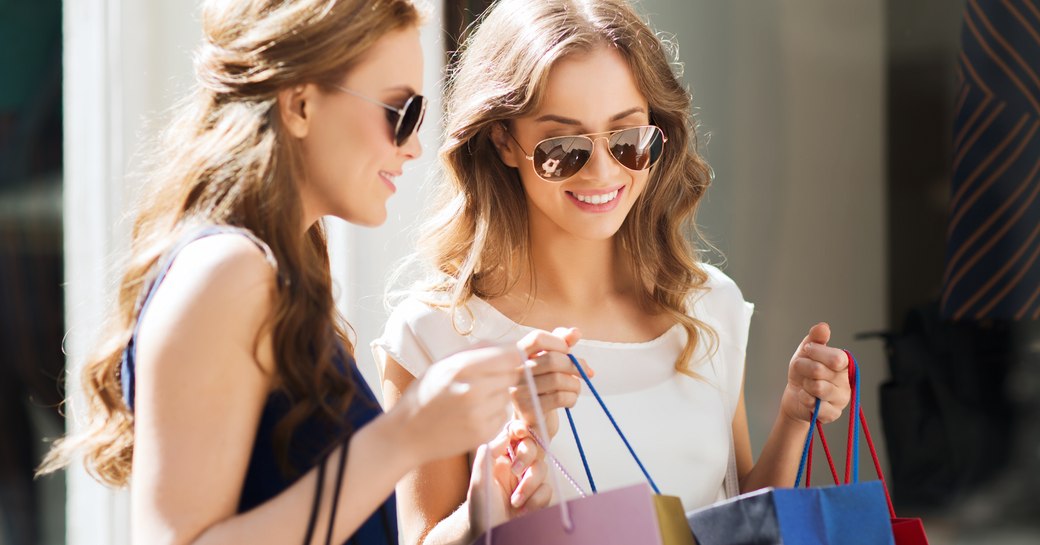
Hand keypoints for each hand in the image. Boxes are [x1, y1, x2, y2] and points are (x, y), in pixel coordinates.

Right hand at [391, 345, 520, 462]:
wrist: (406, 435)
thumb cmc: (425, 395)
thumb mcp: (442, 364)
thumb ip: (477, 350)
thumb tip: (509, 345)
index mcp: (461, 367)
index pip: (509, 356)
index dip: (512, 355)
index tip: (508, 357)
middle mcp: (473, 390)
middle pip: (512, 374)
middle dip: (503, 375)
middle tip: (483, 380)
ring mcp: (479, 414)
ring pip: (508, 395)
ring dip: (498, 395)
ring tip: (474, 399)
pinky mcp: (483, 433)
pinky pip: (503, 416)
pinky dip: (493, 413)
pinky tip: (473, 414)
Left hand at [467, 422, 553, 537]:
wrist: (491, 534)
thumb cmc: (480, 508)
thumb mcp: (479, 480)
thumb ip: (487, 454)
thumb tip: (504, 435)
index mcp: (501, 458)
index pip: (515, 436)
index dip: (521, 430)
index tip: (521, 432)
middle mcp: (516, 467)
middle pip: (533, 448)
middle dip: (527, 458)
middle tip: (516, 471)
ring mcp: (528, 481)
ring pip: (542, 469)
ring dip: (529, 486)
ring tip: (515, 503)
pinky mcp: (538, 496)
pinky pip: (547, 489)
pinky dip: (536, 500)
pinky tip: (523, 511)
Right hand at [511, 328, 590, 437]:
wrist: (533, 418)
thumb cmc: (544, 385)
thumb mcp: (551, 361)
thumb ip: (562, 342)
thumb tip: (576, 332)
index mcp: (518, 355)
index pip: (538, 338)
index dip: (559, 342)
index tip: (569, 351)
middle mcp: (514, 371)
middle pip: (553, 359)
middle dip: (575, 366)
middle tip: (585, 372)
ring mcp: (519, 391)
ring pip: (559, 380)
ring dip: (576, 385)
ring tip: (575, 389)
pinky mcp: (528, 409)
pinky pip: (560, 398)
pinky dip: (572, 398)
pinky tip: (570, 400)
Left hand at [780, 322, 850, 424]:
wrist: (794, 395)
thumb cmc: (803, 372)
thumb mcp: (806, 352)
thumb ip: (815, 338)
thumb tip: (823, 326)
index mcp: (843, 364)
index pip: (837, 358)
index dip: (817, 353)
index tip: (807, 351)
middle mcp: (846, 381)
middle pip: (820, 371)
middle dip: (803, 368)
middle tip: (802, 371)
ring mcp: (841, 399)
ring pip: (817, 388)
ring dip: (804, 384)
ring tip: (805, 385)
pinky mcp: (833, 414)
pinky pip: (814, 404)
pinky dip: (804, 398)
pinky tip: (805, 397)